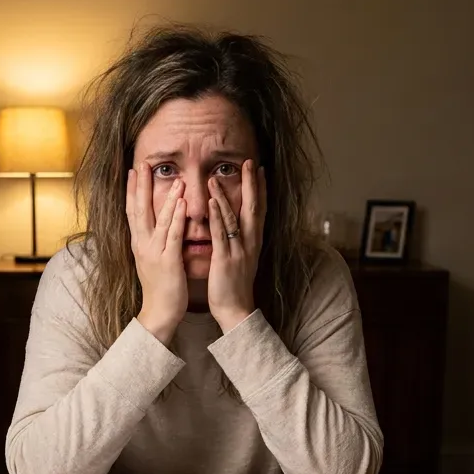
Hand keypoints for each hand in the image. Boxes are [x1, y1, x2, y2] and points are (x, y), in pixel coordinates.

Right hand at [127, 163, 187, 343]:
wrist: (159, 312)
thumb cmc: (160, 287)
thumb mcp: (153, 260)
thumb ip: (153, 242)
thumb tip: (154, 227)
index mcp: (139, 243)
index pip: (132, 211)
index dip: (132, 190)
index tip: (133, 170)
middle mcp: (143, 245)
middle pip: (139, 210)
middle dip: (141, 186)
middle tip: (142, 164)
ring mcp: (154, 252)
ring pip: (159, 220)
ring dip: (166, 198)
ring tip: (174, 179)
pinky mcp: (167, 262)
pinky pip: (173, 236)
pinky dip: (176, 219)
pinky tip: (181, 204)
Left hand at [206, 159, 265, 331]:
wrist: (236, 310)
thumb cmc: (234, 286)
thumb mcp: (240, 259)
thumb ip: (239, 241)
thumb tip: (236, 227)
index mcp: (253, 242)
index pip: (260, 210)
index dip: (260, 189)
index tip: (260, 170)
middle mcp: (250, 243)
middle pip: (254, 208)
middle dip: (252, 185)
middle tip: (250, 163)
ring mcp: (239, 250)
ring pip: (234, 218)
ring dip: (226, 195)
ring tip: (217, 176)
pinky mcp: (226, 259)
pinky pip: (222, 234)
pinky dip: (218, 216)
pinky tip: (213, 201)